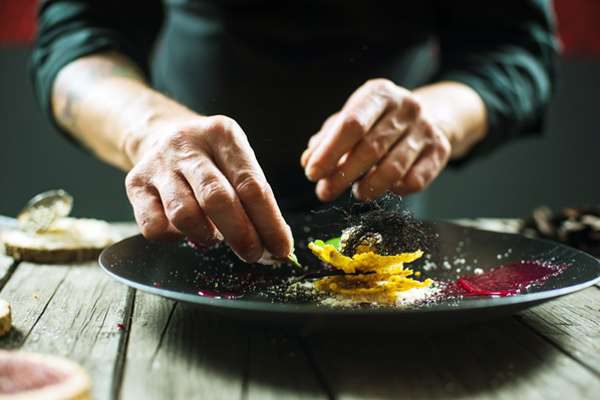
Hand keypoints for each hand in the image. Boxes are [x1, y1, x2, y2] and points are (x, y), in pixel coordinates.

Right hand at [125, 115, 292, 262]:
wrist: (161, 134)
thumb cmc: (211, 158)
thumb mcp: (236, 161)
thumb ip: (254, 196)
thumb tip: (274, 244)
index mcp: (223, 134)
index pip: (251, 185)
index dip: (268, 222)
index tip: (281, 248)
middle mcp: (187, 145)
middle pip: (217, 199)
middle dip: (241, 234)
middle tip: (253, 254)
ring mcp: (158, 164)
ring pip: (184, 214)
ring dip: (206, 236)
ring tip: (215, 236)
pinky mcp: (135, 183)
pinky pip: (155, 226)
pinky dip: (175, 238)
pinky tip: (186, 231)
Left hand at [301, 79, 451, 201]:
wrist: (429, 117)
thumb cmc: (378, 122)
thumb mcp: (350, 120)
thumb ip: (327, 140)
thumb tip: (308, 161)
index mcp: (379, 94)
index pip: (351, 124)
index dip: (329, 152)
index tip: (312, 173)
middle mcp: (406, 107)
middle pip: (370, 148)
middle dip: (342, 175)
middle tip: (324, 193)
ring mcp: (426, 129)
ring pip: (393, 169)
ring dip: (368, 187)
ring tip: (356, 193)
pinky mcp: (440, 151)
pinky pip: (414, 181)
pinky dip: (395, 190)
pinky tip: (385, 188)